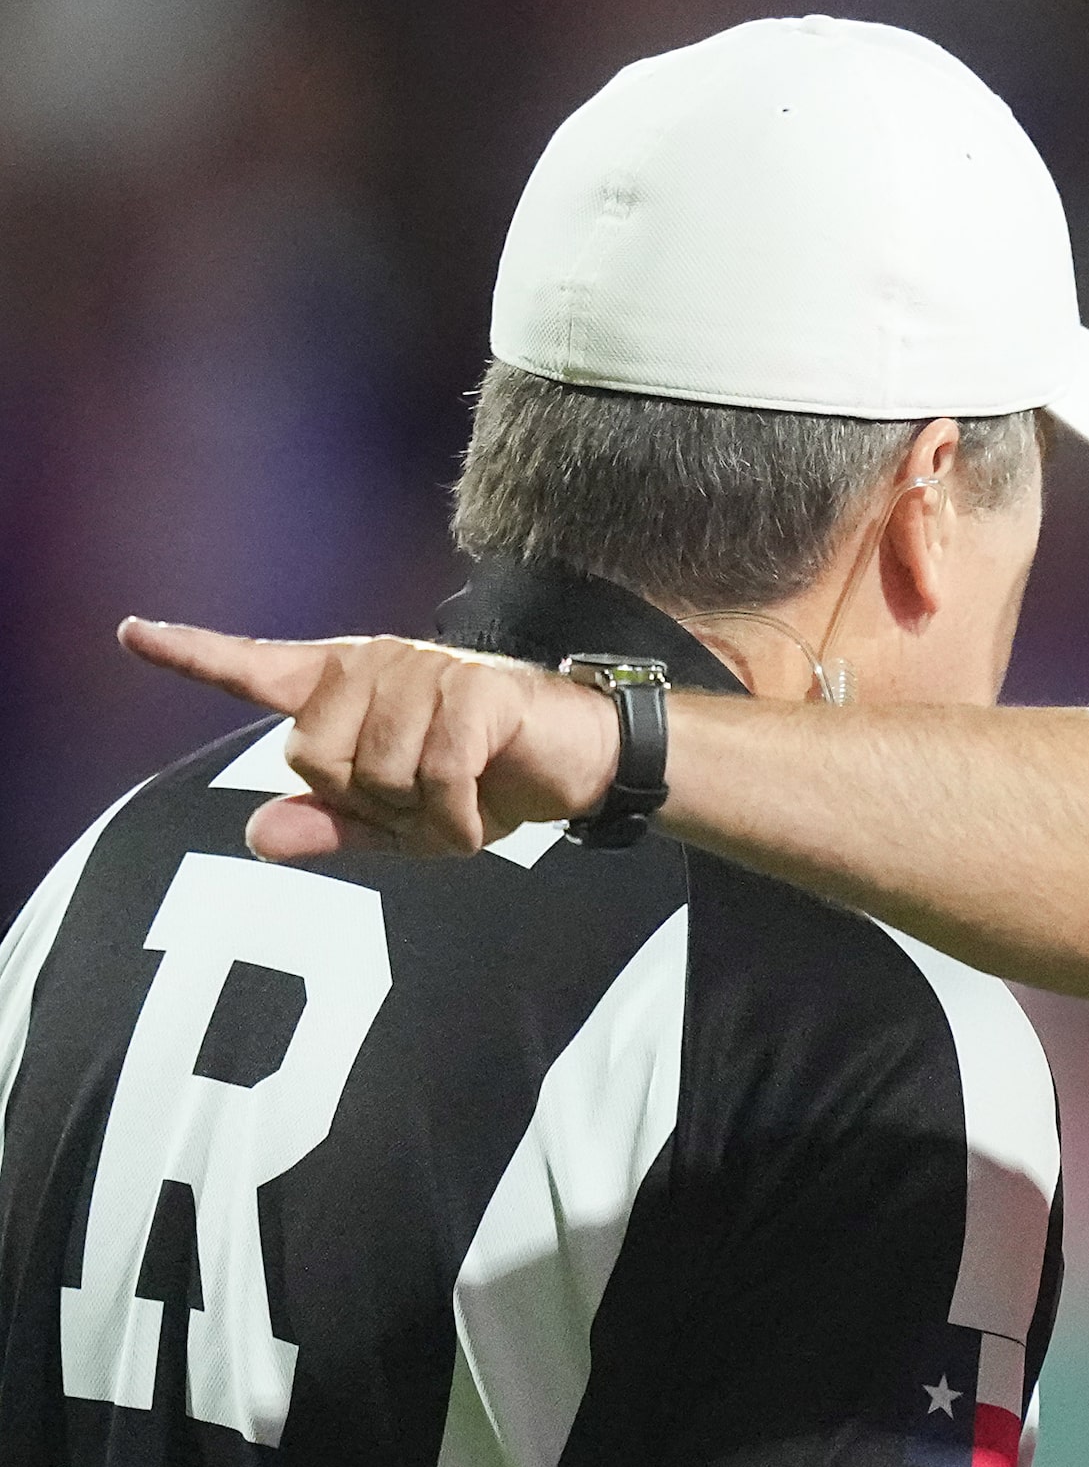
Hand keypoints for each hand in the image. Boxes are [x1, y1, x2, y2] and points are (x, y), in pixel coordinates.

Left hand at [118, 620, 620, 860]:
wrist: (578, 765)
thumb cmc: (487, 784)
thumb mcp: (401, 824)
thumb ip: (331, 826)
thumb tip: (259, 834)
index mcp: (347, 687)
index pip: (257, 670)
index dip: (192, 654)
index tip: (132, 631)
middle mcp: (375, 665)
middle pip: (310, 753)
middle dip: (366, 802)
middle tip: (422, 802)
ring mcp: (424, 672)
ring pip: (374, 771)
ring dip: (419, 813)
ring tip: (459, 801)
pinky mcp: (473, 693)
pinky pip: (435, 776)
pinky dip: (456, 819)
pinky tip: (479, 817)